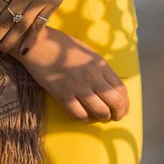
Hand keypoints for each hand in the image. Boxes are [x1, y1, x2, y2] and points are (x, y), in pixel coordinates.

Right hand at [13, 27, 128, 122]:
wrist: (38, 44)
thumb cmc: (62, 46)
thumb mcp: (87, 51)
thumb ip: (99, 67)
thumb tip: (108, 85)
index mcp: (100, 64)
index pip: (121, 89)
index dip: (125, 102)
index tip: (122, 108)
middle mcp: (93, 76)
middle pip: (116, 102)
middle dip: (119, 114)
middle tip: (115, 117)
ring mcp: (78, 87)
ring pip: (101, 112)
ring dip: (103, 118)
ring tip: (100, 117)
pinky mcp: (63, 95)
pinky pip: (80, 115)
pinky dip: (85, 119)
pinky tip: (83, 116)